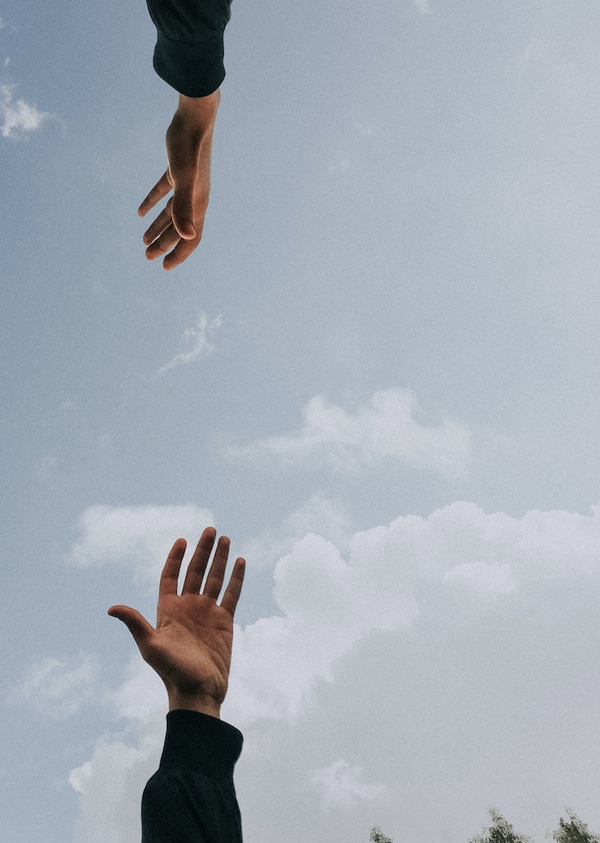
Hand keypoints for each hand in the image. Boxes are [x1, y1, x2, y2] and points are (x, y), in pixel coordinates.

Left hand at [108, 527, 244, 716]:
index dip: (175, 558)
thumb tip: (111, 608)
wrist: (198, 692)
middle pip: (195, 571)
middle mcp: (188, 607)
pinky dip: (236, 578)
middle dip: (203, 550)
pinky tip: (240, 561)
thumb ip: (135, 623)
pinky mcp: (224, 622)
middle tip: (210, 529)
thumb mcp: (150, 646)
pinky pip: (232, 594)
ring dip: (220, 559)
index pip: (171, 576)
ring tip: (226, 538)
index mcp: (168, 610)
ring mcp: (207, 613)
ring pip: (215, 579)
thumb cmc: (171, 672)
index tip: (182, 540)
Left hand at [138, 90, 220, 269]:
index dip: (178, 254)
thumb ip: (184, 208)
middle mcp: (195, 197)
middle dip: (163, 244)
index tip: (163, 267)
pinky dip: (152, 203)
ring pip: (171, 213)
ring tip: (142, 240)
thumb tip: (188, 236)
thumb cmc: (189, 146)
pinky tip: (139, 212)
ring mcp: (187, 184)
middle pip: (178, 229)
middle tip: (146, 256)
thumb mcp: (183, 179)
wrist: (195, 116)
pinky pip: (164, 193)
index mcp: (198, 204)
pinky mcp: (177, 170)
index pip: (191, 238)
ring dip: (157, 227)